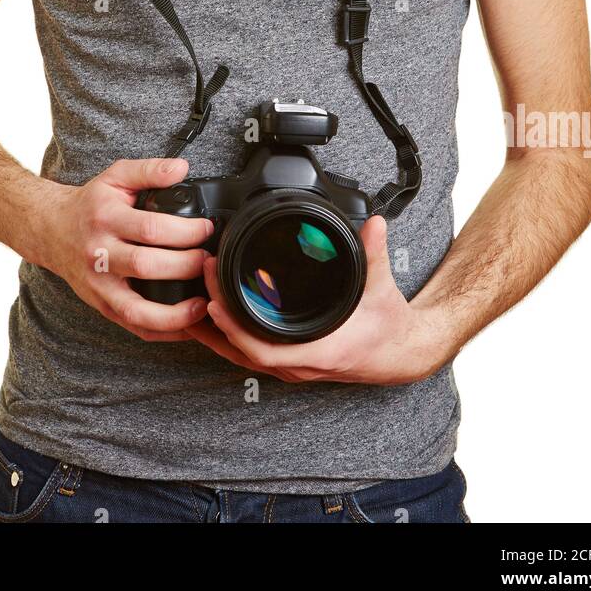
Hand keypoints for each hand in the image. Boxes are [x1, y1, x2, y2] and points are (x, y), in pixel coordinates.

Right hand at [37, 158, 213, 341]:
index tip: (206, 229)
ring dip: (174, 313)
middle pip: (146, 267)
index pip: (150, 228)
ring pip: (136, 309)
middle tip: (208, 260)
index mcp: (106, 219)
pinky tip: (185, 325)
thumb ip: (149, 170)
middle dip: (185, 266)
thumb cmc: (90, 205)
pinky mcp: (101, 305)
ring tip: (203, 304)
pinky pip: (132, 326)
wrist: (51, 230)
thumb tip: (182, 168)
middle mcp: (99, 254)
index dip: (185, 231)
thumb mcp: (116, 177)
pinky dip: (161, 330)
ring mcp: (99, 285)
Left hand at [182, 214, 442, 383]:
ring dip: (214, 332)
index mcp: (320, 350)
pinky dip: (228, 337)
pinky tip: (213, 318)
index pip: (263, 350)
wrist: (400, 354)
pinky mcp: (291, 361)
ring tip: (189, 300)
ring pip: (241, 357)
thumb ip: (375, 254)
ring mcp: (294, 366)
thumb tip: (374, 224)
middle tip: (199, 279)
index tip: (213, 299)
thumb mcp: (383, 288)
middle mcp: (301, 365)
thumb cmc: (389, 328)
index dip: (233, 329)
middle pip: (242, 352)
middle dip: (214, 321)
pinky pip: (250, 354)